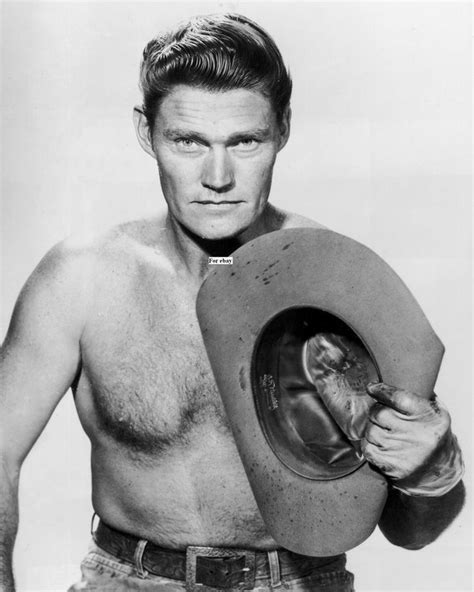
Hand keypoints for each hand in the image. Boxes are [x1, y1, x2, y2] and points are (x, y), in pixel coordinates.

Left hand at [304, 334, 463, 494]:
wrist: (440, 470)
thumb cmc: (433, 434)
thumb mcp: (435, 410)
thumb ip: (419, 394)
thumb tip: (395, 371)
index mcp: (429, 416)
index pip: (399, 397)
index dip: (382, 391)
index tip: (372, 388)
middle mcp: (418, 435)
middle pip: (379, 415)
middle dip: (376, 412)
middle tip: (382, 415)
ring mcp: (405, 453)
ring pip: (371, 432)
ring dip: (372, 430)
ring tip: (385, 432)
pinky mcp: (394, 466)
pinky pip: (368, 449)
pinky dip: (369, 446)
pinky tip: (379, 445)